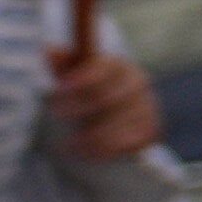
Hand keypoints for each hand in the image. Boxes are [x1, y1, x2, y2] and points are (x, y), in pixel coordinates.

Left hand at [43, 42, 166, 169]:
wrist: (118, 113)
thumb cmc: (88, 90)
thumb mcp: (73, 76)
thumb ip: (63, 65)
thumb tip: (49, 49)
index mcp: (117, 65)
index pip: (101, 71)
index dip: (80, 81)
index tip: (58, 91)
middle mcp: (137, 82)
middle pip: (109, 98)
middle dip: (80, 109)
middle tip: (57, 115)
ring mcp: (147, 105)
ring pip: (117, 125)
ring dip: (89, 136)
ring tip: (68, 145)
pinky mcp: (152, 128)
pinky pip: (129, 142)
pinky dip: (104, 151)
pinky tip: (86, 152)